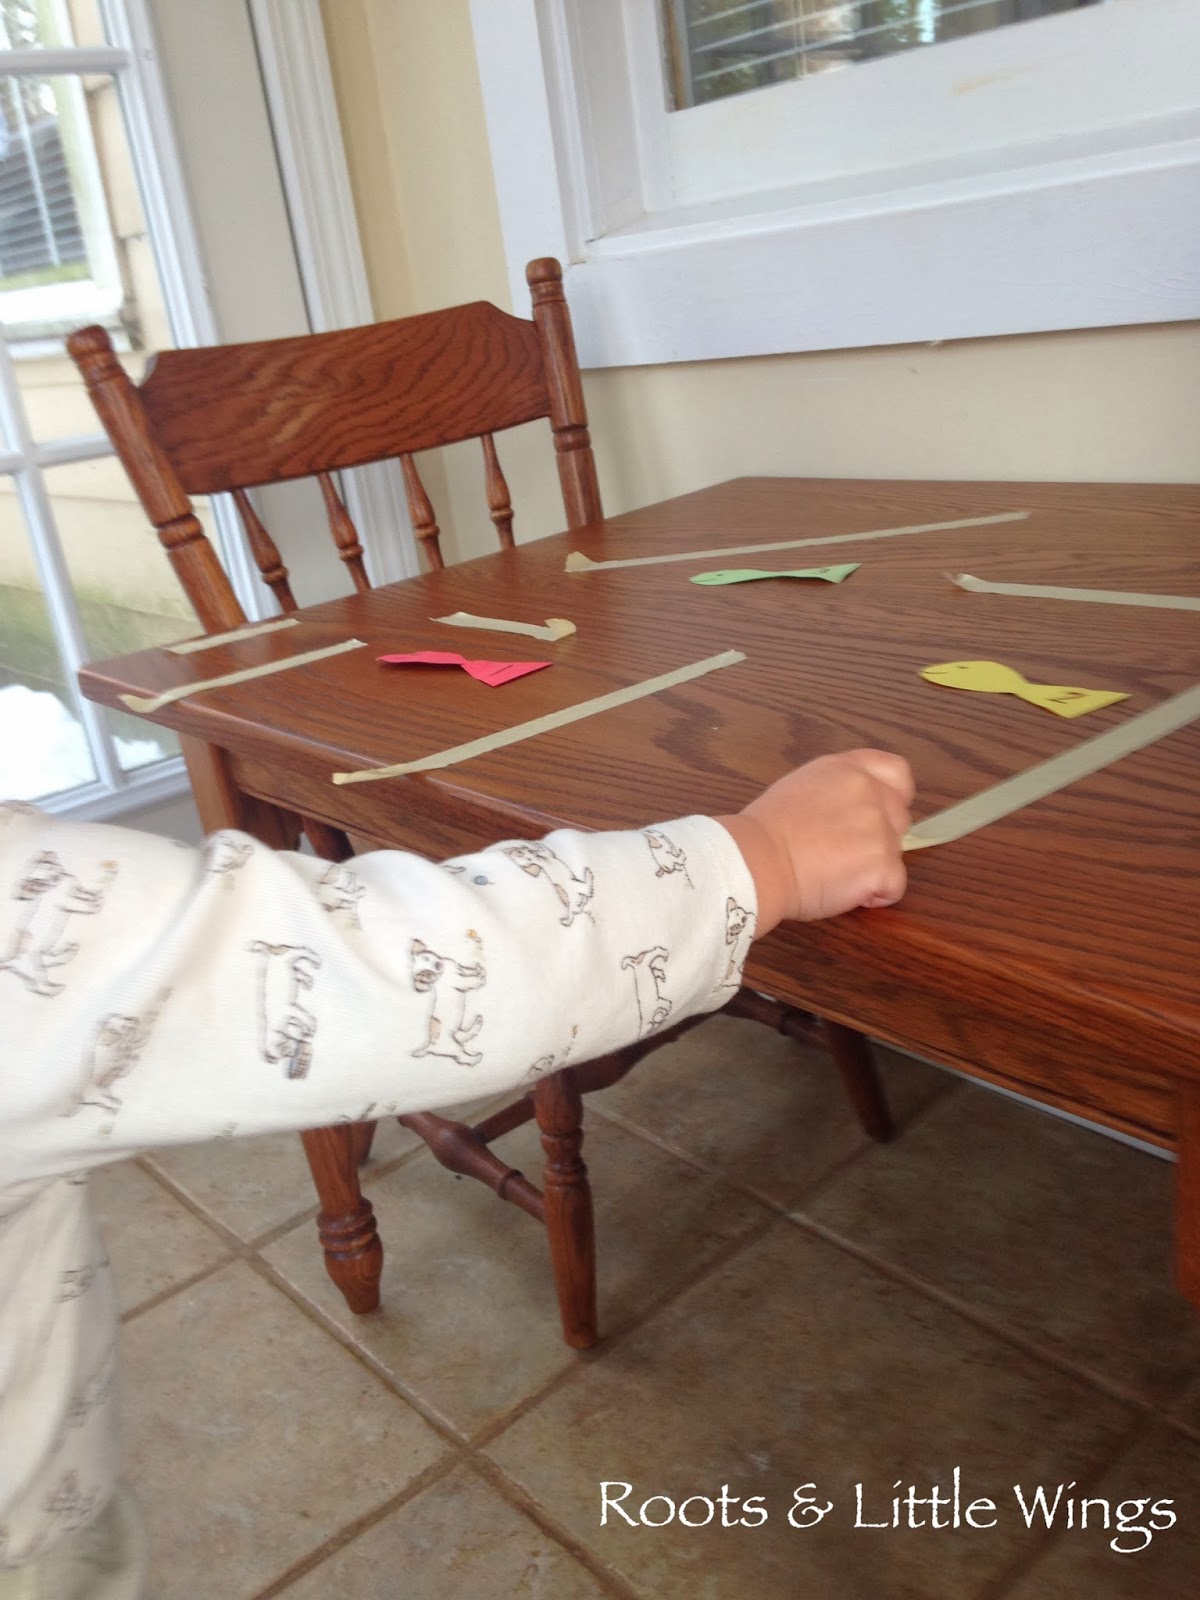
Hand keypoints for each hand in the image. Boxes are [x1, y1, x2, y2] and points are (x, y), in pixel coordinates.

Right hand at [717, 750, 913, 933]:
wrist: (757, 861)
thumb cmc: (765, 832)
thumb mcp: (801, 788)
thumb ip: (835, 791)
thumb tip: (848, 811)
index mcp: (848, 770)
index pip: (897, 772)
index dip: (892, 796)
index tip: (878, 814)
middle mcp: (870, 793)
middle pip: (899, 817)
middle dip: (879, 837)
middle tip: (842, 852)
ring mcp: (880, 829)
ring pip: (896, 853)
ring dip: (873, 867)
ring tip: (835, 874)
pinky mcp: (883, 866)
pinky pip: (894, 885)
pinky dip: (875, 894)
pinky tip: (845, 891)